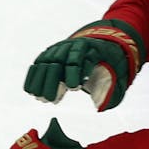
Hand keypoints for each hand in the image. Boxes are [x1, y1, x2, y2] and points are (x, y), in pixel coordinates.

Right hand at [23, 20, 142, 110]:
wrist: (102, 42)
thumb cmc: (111, 63)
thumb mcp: (118, 74)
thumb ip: (110, 90)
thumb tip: (99, 107)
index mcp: (94, 48)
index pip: (82, 58)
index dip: (76, 73)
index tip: (74, 88)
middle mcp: (75, 45)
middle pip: (60, 60)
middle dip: (54, 80)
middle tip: (50, 100)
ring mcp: (61, 47)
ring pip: (47, 61)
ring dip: (41, 81)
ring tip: (40, 98)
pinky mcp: (52, 52)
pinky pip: (39, 63)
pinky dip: (34, 76)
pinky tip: (30, 90)